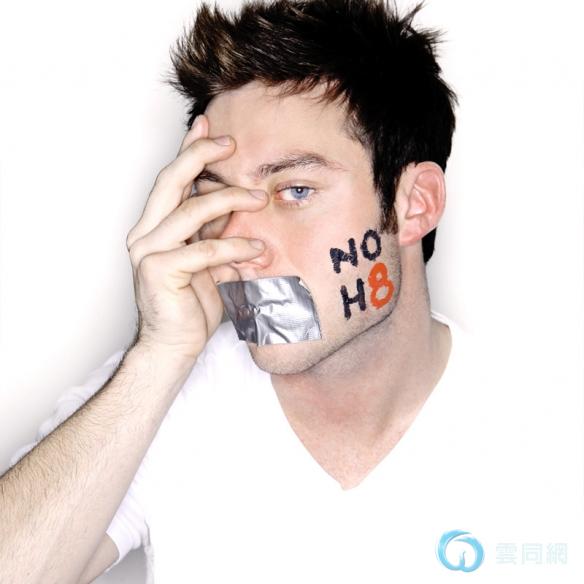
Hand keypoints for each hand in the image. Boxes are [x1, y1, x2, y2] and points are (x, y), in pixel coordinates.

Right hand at [125, 114, 267, 360]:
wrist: (175, 345)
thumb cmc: (191, 303)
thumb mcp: (209, 259)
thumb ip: (216, 232)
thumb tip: (240, 205)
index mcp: (155, 226)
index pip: (171, 180)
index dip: (188, 149)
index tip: (209, 125)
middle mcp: (145, 233)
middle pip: (170, 181)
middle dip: (201, 156)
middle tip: (231, 144)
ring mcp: (148, 250)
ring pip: (191, 209)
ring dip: (230, 201)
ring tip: (260, 200)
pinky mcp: (158, 271)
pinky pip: (203, 249)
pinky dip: (234, 246)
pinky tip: (257, 250)